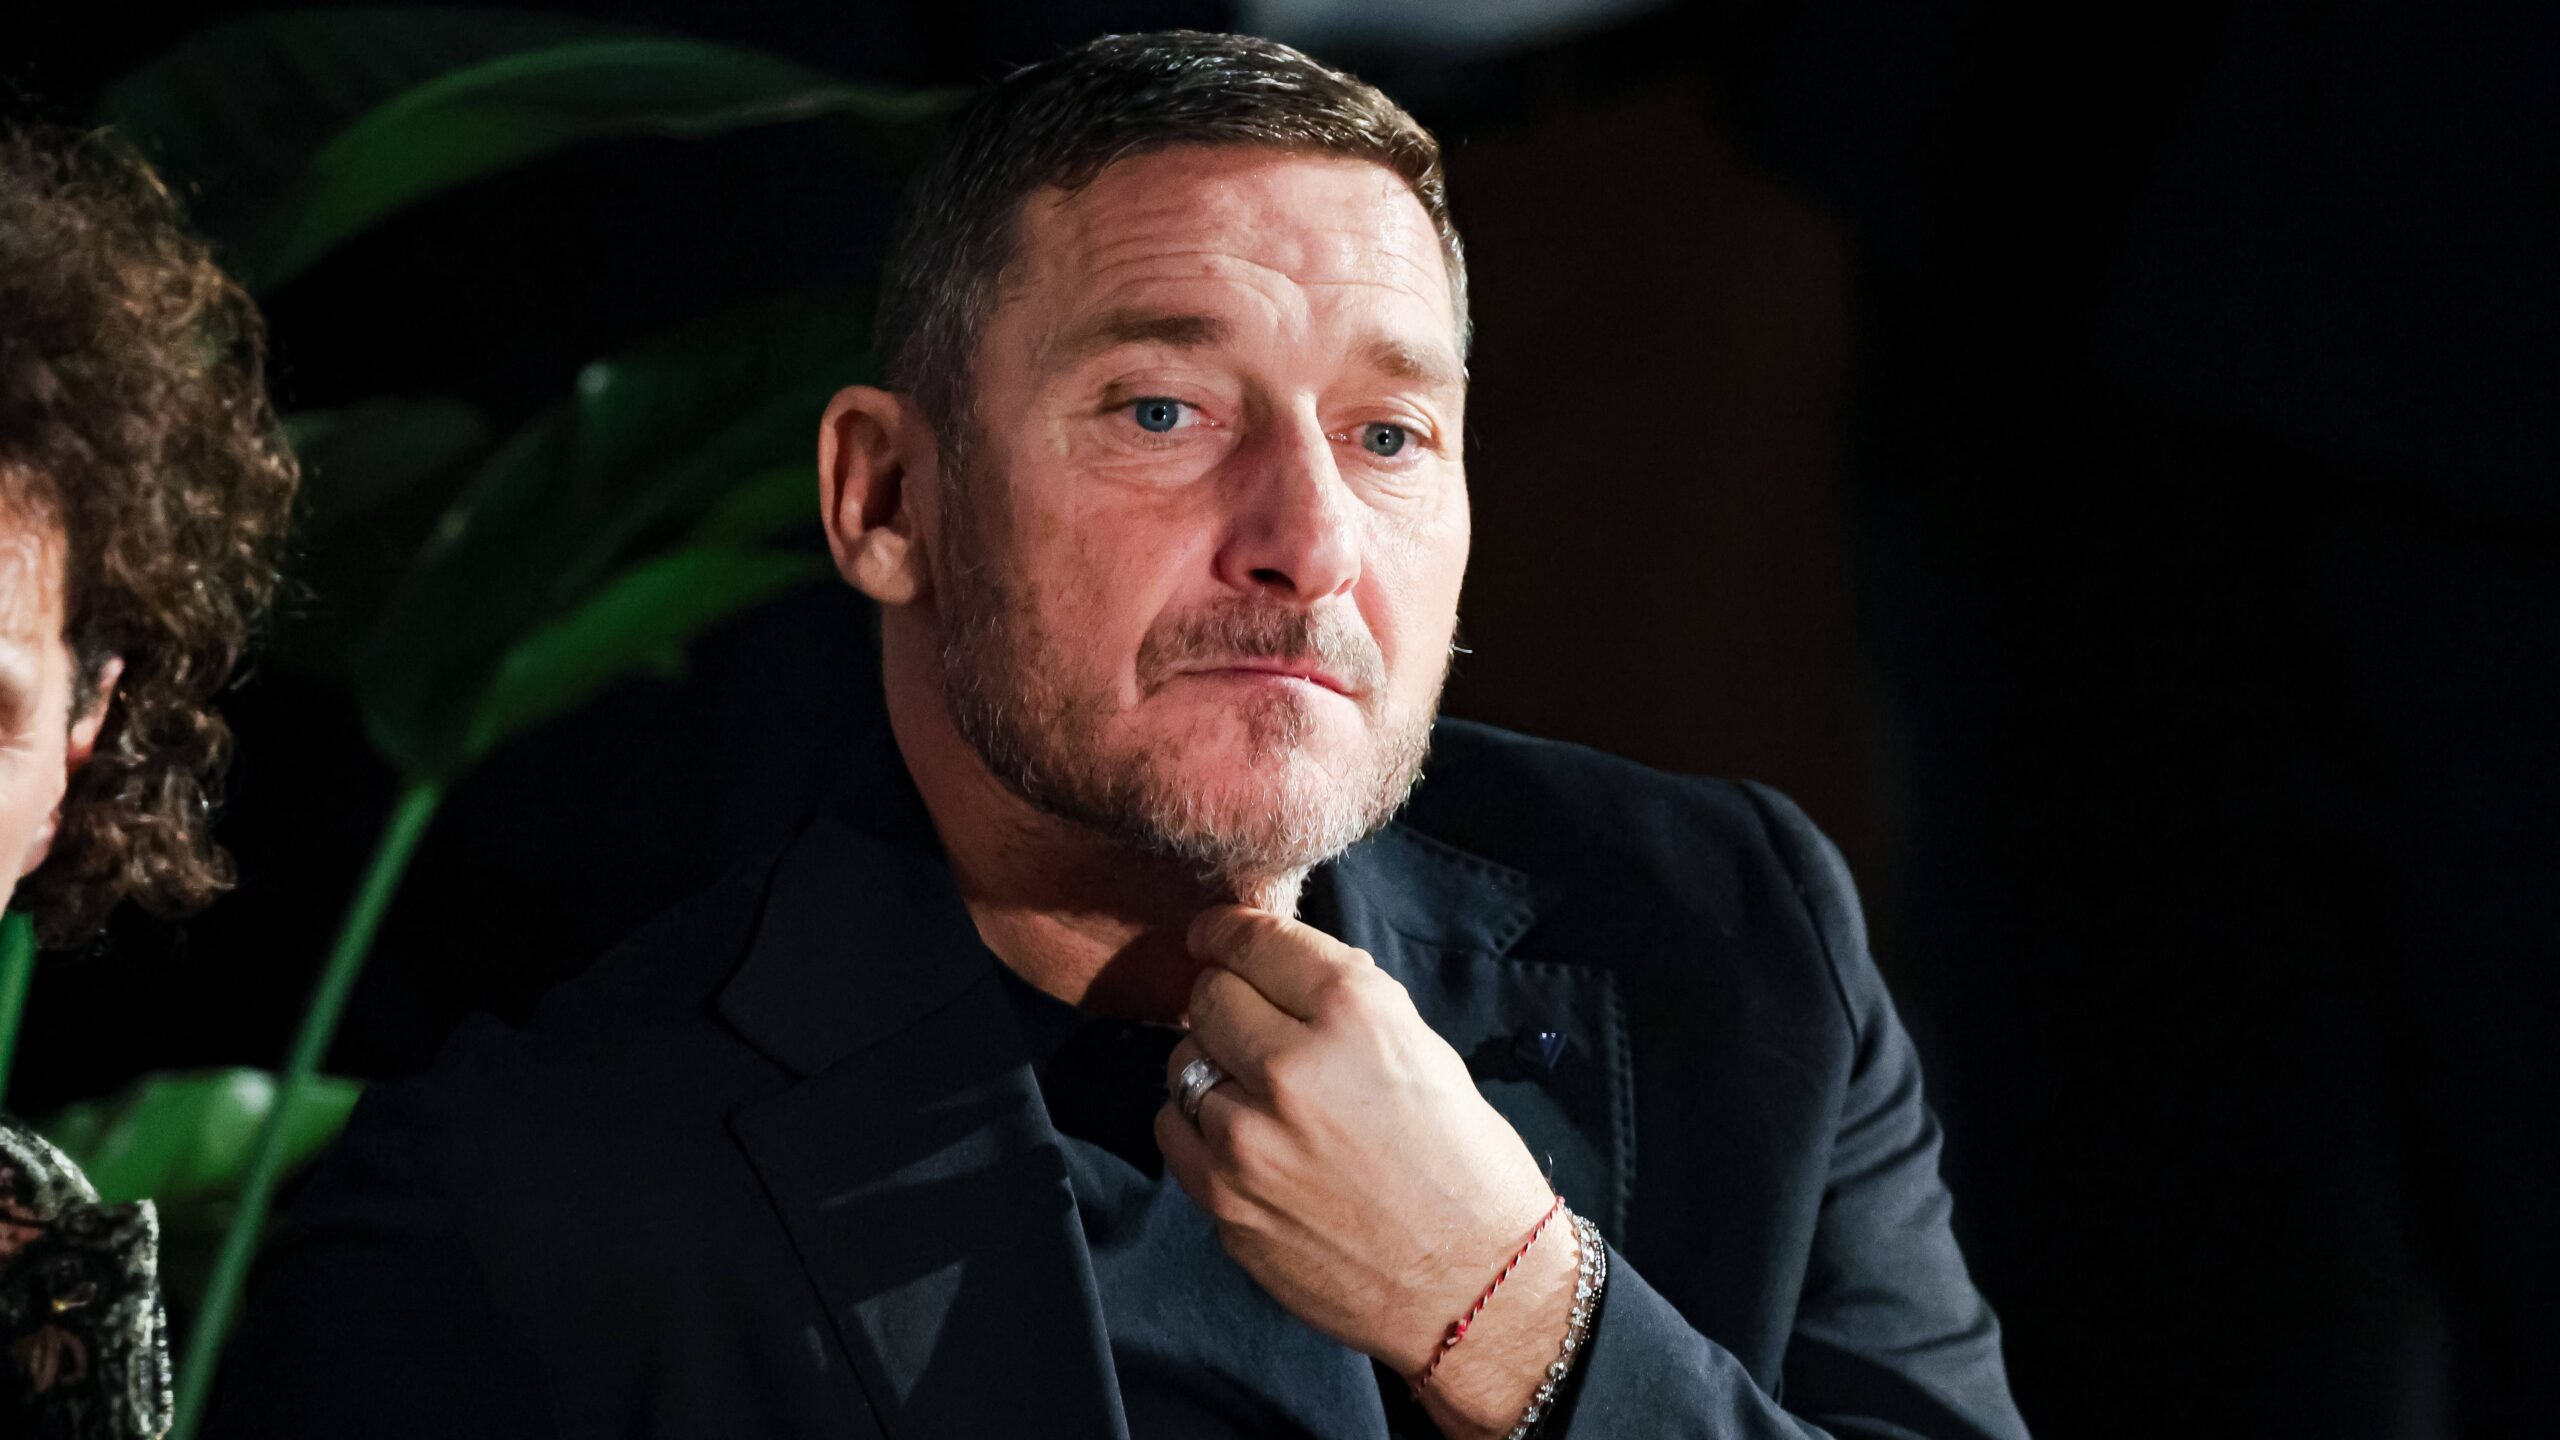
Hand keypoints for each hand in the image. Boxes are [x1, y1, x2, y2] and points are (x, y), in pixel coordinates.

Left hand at [1154, 906, 1569, 1432]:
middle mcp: (1292, 1068)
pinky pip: (1173, 1132)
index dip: (1227, 931)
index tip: (1214, 934)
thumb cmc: (1464, 1167)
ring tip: (1258, 1094)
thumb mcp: (1422, 1051)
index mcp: (1354, 1015)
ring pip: (1184, 1065)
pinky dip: (1197, 1127)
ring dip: (1214, 1069)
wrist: (1474, 1285)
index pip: (1256, 942)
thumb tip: (1273, 975)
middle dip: (1225, 1001)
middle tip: (1246, 1022)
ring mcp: (1248, 1140)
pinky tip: (1241, 1140)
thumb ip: (1341, 1005)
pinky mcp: (1224, 1200)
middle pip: (1208, 998)